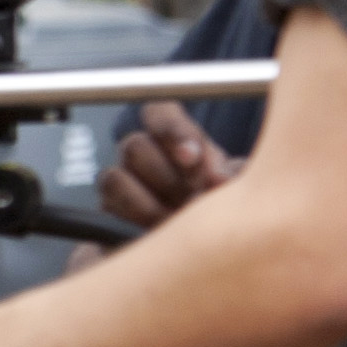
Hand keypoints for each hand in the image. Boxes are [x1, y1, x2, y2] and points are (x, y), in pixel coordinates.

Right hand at [106, 100, 233, 233]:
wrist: (211, 232)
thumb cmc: (222, 198)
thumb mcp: (237, 181)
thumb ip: (232, 173)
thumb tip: (218, 180)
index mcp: (174, 134)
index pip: (159, 113)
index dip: (170, 129)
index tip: (191, 156)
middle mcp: (142, 151)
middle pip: (135, 146)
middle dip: (168, 176)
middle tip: (195, 196)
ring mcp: (123, 179)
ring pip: (115, 179)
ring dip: (149, 204)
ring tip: (179, 219)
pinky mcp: (111, 209)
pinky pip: (109, 209)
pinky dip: (137, 221)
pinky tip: (163, 230)